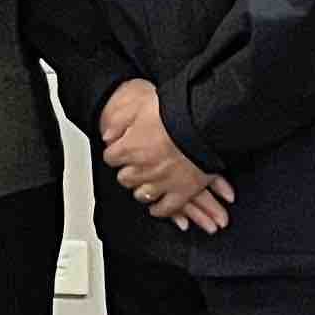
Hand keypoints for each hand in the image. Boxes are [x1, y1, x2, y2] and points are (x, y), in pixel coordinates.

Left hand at [100, 78, 235, 233]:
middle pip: (125, 178)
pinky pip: (166, 208)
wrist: (206, 123)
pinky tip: (157, 206)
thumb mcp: (140, 104)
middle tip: (135, 166)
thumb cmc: (175, 111)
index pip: (111, 157)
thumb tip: (108, 135)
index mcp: (130, 148)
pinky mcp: (183, 192)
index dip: (117, 153)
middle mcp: (143, 168)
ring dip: (142, 189)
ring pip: (142, 195)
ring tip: (146, 183)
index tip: (122, 150)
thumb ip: (120, 120)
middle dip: (129, 171)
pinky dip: (160, 209)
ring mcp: (163, 182)